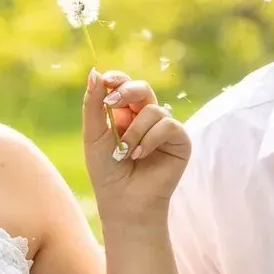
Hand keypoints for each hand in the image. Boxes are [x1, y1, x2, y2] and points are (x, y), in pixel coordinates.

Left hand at [83, 69, 188, 223]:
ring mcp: (165, 129)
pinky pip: (168, 124)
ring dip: (134, 131)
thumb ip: (93, 105)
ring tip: (125, 153)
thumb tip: (94, 72)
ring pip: (153, 109)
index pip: (124, 86)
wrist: (124, 202)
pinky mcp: (180, 141)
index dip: (117, 79)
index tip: (106, 81)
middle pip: (142, 89)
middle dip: (126, 92)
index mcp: (125, 115)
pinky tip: (141, 155)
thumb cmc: (107, 173)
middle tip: (112, 104)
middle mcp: (146, 119)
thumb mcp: (93, 136)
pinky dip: (151, 138)